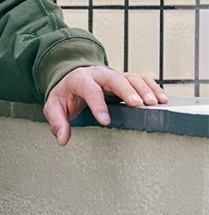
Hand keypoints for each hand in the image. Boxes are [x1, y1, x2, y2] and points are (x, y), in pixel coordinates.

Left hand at [42, 65, 167, 145]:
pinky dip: (153, 87)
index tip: (105, 121)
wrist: (71, 81)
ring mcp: (113, 76)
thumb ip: (57, 122)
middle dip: (126, 90)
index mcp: (79, 80)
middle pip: (114, 78)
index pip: (89, 90)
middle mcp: (98, 74)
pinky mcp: (125, 80)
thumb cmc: (64, 95)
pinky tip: (161, 99)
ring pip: (131, 77)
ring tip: (153, 103)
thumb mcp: (54, 107)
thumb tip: (63, 139)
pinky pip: (141, 79)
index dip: (98, 105)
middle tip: (138, 104)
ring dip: (144, 89)